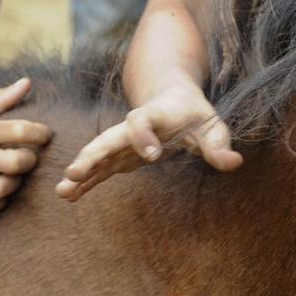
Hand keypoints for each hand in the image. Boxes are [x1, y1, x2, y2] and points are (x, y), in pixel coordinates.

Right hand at [0, 77, 51, 218]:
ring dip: (14, 184)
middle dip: (29, 161)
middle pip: (16, 164)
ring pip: (1, 190)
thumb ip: (0, 97)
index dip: (41, 133)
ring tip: (12, 176)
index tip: (43, 135)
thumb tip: (27, 83)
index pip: (21, 131)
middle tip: (27, 157)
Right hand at [56, 81, 242, 200]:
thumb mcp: (212, 126)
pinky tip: (70, 196)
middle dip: (92, 155)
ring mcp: (123, 143)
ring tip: (62, 191)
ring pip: (98, 155)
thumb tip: (234, 162)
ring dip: (81, 172)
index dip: (144, 137)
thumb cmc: (194, 113)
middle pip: (108, 139)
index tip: (153, 156)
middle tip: (76, 171)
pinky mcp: (120, 157)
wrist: (172, 98)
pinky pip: (100, 169)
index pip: (142, 122)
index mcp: (154, 114)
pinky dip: (86, 182)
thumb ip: (219, 145)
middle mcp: (132, 127)